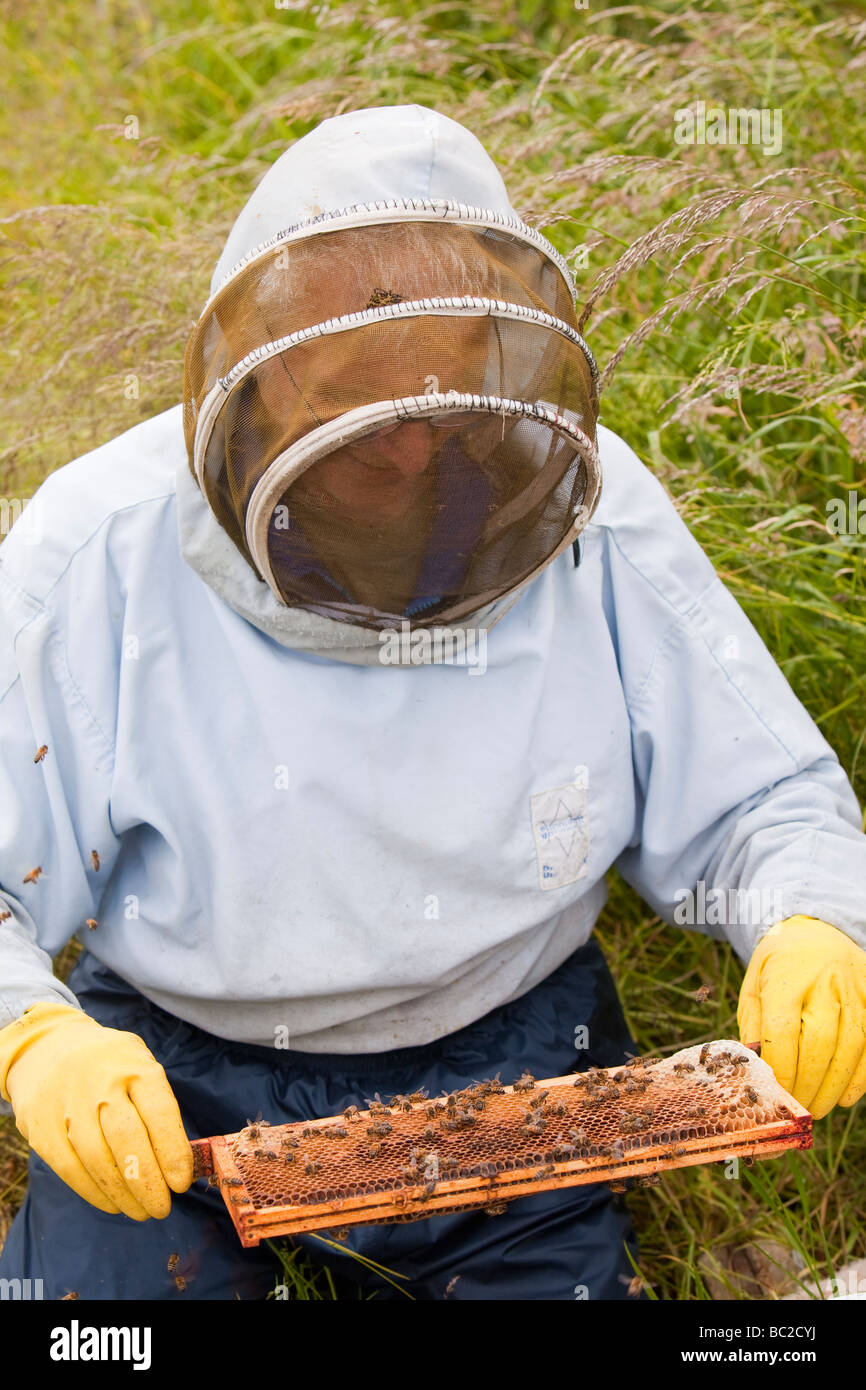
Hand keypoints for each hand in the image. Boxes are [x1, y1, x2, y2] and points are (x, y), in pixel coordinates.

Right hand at [0, 1001, 192, 1218]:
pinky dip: (94, 1193)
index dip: (172, 1152)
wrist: (48, 1048)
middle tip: (162, 1208)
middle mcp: (101, 1083)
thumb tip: (181, 1161)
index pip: (159, 1112)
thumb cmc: (110, 1067)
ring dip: (123, 1194)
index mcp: (135, 1067)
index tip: (181, 1183)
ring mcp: (68, 1105)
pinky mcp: (42, 1127)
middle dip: (148, 1182)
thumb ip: (159, 1107)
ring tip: (141, 1211)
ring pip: (98, 1159)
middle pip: (127, 1140)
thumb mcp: (140, 1066)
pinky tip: (112, 1204)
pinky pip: (70, 1169)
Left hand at [738, 915, 865, 1118]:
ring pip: (853, 1046)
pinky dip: (862, 1076)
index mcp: (786, 976)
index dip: (782, 1066)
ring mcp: (855, 988)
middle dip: (810, 1082)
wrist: (815, 932)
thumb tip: (756, 1066)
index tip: (777, 1093)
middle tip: (799, 1108)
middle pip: (821, 1041)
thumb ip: (754, 1024)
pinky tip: (847, 1096)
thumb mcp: (754, 985)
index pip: (783, 1028)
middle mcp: (824, 980)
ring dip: (836, 1085)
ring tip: (820, 1108)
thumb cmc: (778, 966)